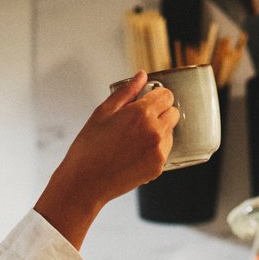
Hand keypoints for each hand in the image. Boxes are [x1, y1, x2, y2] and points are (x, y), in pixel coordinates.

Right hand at [34, 73, 176, 249]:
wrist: (85, 183)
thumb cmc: (89, 148)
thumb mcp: (103, 112)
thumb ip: (125, 92)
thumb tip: (141, 76)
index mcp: (141, 113)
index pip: (166, 95)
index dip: (157, 96)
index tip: (148, 101)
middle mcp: (154, 131)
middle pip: (173, 113)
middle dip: (161, 112)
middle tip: (141, 120)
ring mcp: (158, 151)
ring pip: (170, 133)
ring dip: (159, 131)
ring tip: (135, 140)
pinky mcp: (158, 168)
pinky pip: (164, 151)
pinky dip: (155, 149)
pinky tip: (135, 153)